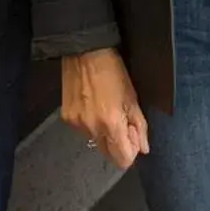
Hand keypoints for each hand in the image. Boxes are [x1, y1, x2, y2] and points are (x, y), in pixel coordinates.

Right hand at [61, 48, 150, 169]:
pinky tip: (93, 105)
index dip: (131, 151)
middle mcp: (91, 128)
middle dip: (118, 144)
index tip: (133, 134)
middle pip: (107, 154)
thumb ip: (139, 126)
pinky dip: (91, 123)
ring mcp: (76, 124)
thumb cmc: (112, 70)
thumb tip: (143, 149)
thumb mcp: (132, 97)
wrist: (84, 50)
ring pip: (95, 141)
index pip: (122, 160)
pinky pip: (83, 130)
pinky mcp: (66, 118)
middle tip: (122, 121)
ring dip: (103, 132)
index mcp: (110, 123)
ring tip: (106, 108)